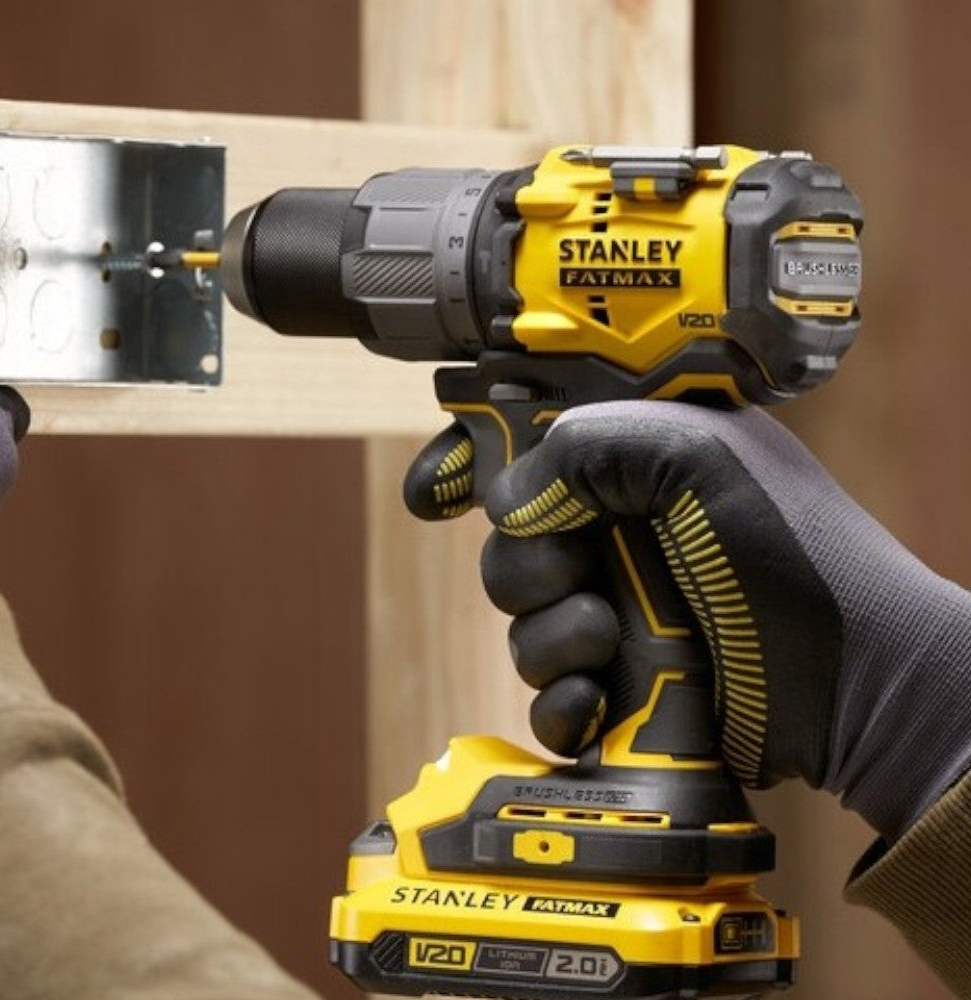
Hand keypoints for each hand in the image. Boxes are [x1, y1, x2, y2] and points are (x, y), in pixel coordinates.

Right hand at [471, 400, 970, 842]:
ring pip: (522, 623)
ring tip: (609, 639)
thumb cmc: (792, 553)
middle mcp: (620, 533)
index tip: (433, 492)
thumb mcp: (699, 458)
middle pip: (511, 543)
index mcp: (636, 463)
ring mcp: (619, 610)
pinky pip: (547, 694)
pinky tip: (596, 700)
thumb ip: (590, 449)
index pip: (531, 444)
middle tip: (575, 573)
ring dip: (550, 637)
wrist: (850, 680)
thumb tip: (510, 501)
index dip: (471, 459)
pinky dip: (559, 701)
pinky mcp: (621, 681)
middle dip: (526, 566)